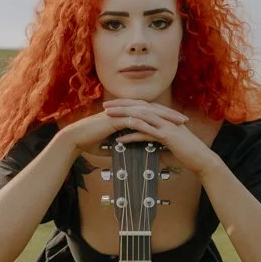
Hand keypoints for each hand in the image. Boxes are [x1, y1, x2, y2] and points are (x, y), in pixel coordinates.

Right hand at [58, 103, 187, 157]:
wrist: (76, 140)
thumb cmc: (91, 142)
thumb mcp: (112, 144)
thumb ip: (123, 144)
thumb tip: (131, 151)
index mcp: (126, 113)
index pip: (150, 112)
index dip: (165, 117)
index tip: (178, 123)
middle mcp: (125, 110)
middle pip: (153, 109)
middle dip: (170, 115)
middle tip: (184, 120)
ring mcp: (121, 113)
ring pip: (147, 113)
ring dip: (163, 119)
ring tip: (176, 125)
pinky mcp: (115, 119)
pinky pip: (135, 121)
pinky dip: (148, 126)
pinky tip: (159, 132)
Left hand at [102, 100, 219, 177]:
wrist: (201, 160)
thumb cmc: (186, 154)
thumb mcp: (167, 147)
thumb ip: (156, 145)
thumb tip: (147, 150)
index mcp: (164, 117)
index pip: (142, 106)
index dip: (127, 104)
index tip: (113, 105)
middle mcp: (164, 118)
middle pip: (139, 106)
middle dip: (121, 105)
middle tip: (105, 105)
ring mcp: (166, 125)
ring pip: (140, 116)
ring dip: (123, 115)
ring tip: (107, 117)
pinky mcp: (167, 136)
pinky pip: (146, 133)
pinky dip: (132, 135)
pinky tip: (120, 139)